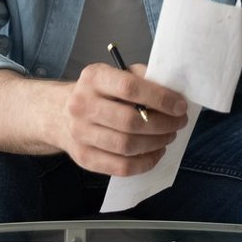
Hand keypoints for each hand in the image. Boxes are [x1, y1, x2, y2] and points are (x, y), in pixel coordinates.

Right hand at [58, 63, 187, 176]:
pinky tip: (156, 152)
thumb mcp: (117, 73)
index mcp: (94, 77)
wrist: (60, 113)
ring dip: (156, 143)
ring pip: (127, 146)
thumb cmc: (100, 92)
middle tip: (179, 122)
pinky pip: (121, 167)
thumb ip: (143, 77)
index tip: (180, 106)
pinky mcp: (83, 158)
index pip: (130, 88)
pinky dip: (145, 163)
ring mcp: (80, 134)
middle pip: (130, 121)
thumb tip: (173, 93)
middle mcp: (82, 105)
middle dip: (163, 124)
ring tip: (169, 136)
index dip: (160, 99)